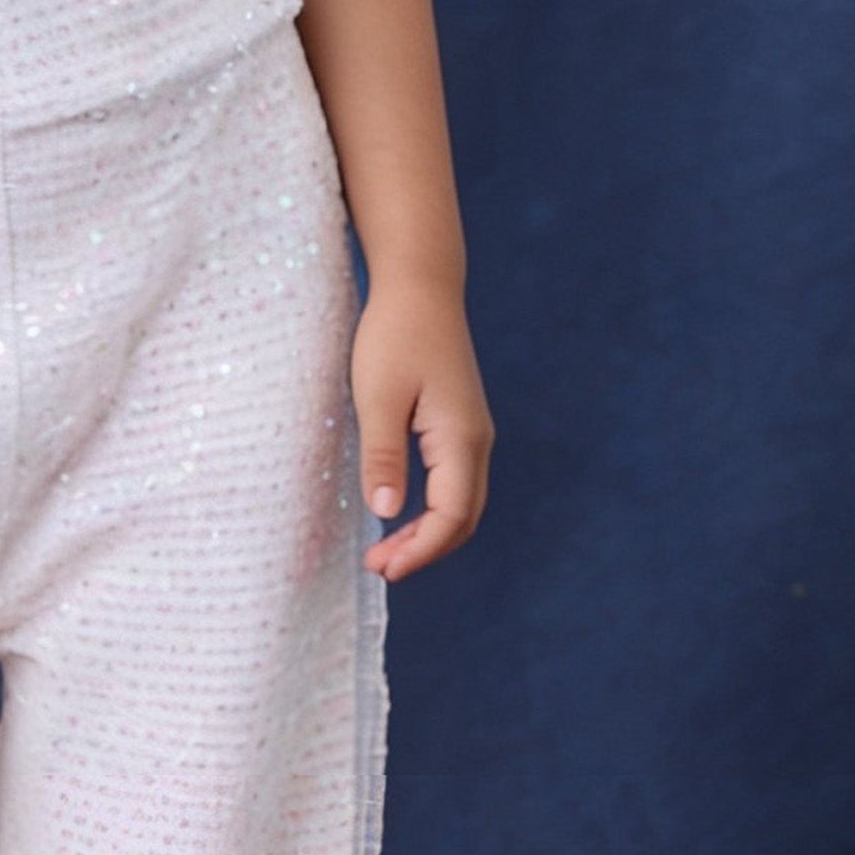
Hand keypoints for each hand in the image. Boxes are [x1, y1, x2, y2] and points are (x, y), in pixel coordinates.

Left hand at [352, 279, 491, 582]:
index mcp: (460, 439)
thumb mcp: (377, 397)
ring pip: (462, 503)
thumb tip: (386, 510)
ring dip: (428, 533)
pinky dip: (432, 509)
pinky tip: (400, 512)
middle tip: (379, 566)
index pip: (450, 516)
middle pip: (463, 518)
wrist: (420, 286)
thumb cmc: (394, 335)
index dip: (419, 550)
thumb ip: (383, 455)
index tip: (382, 568)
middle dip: (425, 550)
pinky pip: (455, 482)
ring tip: (386, 550)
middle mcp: (476, 441)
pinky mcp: (460, 424)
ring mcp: (472, 433)